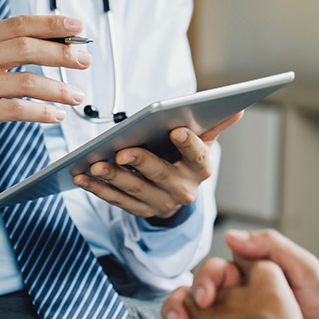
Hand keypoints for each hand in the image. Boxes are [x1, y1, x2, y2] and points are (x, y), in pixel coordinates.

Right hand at [0, 15, 91, 159]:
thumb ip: (3, 49)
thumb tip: (52, 42)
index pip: (19, 24)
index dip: (51, 23)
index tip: (77, 26)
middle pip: (26, 48)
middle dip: (62, 52)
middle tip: (84, 60)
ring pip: (27, 81)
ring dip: (58, 89)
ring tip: (76, 95)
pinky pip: (17, 109)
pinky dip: (42, 112)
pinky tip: (56, 115)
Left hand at [72, 112, 242, 218]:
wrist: (177, 193)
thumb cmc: (186, 159)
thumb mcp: (202, 142)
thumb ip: (214, 125)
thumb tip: (236, 107)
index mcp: (200, 169)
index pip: (197, 156)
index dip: (187, 143)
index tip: (176, 129)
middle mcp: (182, 189)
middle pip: (160, 174)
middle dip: (140, 162)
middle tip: (122, 151)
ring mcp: (159, 202)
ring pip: (134, 189)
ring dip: (113, 177)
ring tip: (95, 164)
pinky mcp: (139, 210)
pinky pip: (116, 200)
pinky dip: (98, 189)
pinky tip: (82, 176)